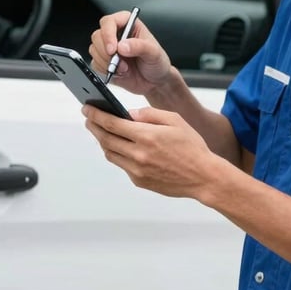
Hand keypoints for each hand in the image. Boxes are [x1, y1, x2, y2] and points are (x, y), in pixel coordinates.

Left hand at [83, 104, 216, 199]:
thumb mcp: (175, 120)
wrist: (203, 177)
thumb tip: (129, 114)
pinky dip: (118, 154)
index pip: (111, 123)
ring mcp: (137, 170)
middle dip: (94, 127)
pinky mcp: (139, 181)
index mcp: (147, 136)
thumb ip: (150, 114)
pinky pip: (122, 165)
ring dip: (103, 141)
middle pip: (105, 139)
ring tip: (103, 132)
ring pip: (110, 154)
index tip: (87, 108)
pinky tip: (122, 147)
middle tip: (89, 119)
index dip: (96, 115)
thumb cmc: (192, 148)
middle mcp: (138, 154)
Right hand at [89, 11, 170, 96]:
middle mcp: (116, 34)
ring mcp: (108, 48)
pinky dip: (105, 70)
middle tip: (121, 63)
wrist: (155, 82)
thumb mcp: (154, 53)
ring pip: (94, 50)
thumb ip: (139, 47)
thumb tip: (122, 46)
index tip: (113, 49)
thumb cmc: (157, 63)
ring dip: (107, 63)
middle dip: (106, 53)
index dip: (108, 34)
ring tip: (125, 69)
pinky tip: (119, 73)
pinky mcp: (104, 61)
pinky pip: (95, 64)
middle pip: (98, 36)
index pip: (110, 22)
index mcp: (128, 25)